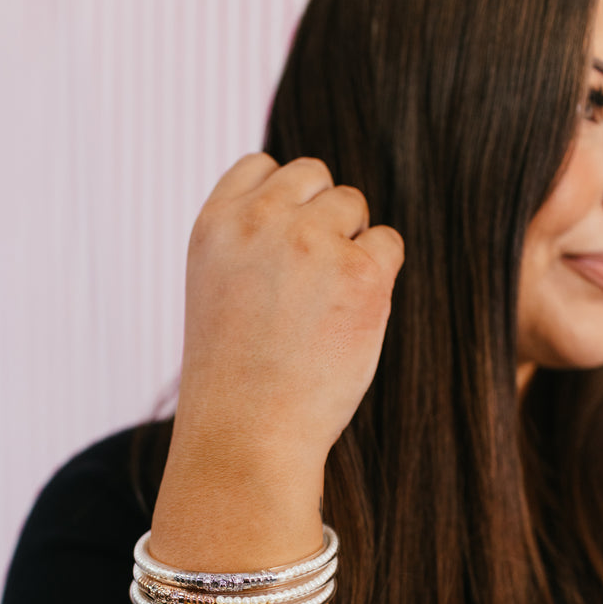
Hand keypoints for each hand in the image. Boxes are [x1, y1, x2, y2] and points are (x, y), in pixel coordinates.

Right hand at [174, 152, 403, 472]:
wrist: (247, 437)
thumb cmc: (235, 378)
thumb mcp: (219, 292)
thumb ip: (254, 242)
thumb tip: (316, 208)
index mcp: (215, 225)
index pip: (262, 167)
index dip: (282, 202)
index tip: (282, 249)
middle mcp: (261, 222)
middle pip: (315, 178)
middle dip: (320, 219)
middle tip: (307, 286)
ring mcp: (313, 243)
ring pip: (353, 206)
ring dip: (350, 247)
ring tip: (323, 310)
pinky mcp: (362, 274)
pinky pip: (388, 244)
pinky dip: (378, 277)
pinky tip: (349, 320)